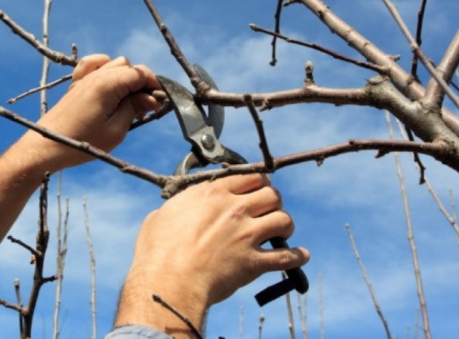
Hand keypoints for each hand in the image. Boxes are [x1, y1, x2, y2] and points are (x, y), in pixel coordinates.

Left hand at [23, 54, 160, 169]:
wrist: (48, 146)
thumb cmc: (82, 142)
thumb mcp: (116, 131)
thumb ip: (135, 108)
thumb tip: (151, 97)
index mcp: (107, 84)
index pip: (140, 73)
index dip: (154, 85)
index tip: (160, 102)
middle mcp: (96, 75)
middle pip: (129, 67)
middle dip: (142, 83)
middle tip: (145, 107)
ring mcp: (85, 78)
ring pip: (115, 64)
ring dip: (126, 78)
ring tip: (129, 101)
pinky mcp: (77, 84)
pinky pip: (94, 64)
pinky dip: (105, 67)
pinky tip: (110, 83)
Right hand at [114, 174, 309, 336]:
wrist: (169, 282)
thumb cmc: (158, 252)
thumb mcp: (161, 217)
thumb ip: (178, 208)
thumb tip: (176, 210)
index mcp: (213, 194)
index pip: (250, 176)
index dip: (259, 182)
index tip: (259, 189)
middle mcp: (235, 209)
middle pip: (272, 194)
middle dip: (274, 202)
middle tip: (269, 210)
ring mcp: (247, 235)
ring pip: (284, 220)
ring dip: (285, 225)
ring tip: (281, 232)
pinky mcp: (254, 262)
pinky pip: (286, 257)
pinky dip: (296, 257)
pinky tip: (301, 256)